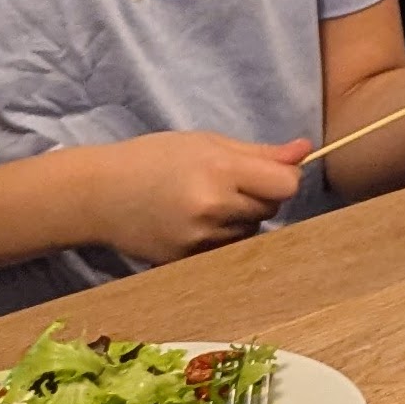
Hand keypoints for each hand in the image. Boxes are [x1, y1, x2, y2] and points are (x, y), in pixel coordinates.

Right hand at [67, 132, 310, 263]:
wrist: (98, 194)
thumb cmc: (153, 159)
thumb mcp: (206, 143)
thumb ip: (260, 152)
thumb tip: (306, 150)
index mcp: (219, 170)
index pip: (285, 184)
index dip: (284, 177)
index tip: (267, 172)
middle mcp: (211, 207)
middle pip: (271, 209)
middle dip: (260, 196)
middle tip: (227, 184)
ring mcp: (199, 239)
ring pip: (251, 232)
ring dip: (241, 219)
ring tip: (205, 202)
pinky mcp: (187, 260)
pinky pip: (227, 251)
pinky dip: (221, 238)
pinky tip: (193, 223)